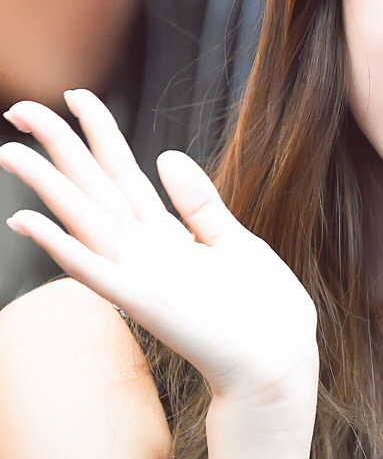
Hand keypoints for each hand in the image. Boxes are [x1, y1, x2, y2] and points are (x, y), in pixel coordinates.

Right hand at [0, 90, 318, 410]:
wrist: (279, 363)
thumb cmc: (263, 312)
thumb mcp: (236, 242)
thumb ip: (200, 203)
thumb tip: (166, 155)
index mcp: (168, 236)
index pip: (123, 173)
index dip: (100, 133)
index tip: (75, 95)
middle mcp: (146, 252)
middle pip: (93, 189)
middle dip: (59, 149)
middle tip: (20, 109)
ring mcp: (141, 277)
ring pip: (85, 221)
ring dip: (47, 188)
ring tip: (10, 152)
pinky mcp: (145, 304)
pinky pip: (95, 271)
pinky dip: (62, 248)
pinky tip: (29, 221)